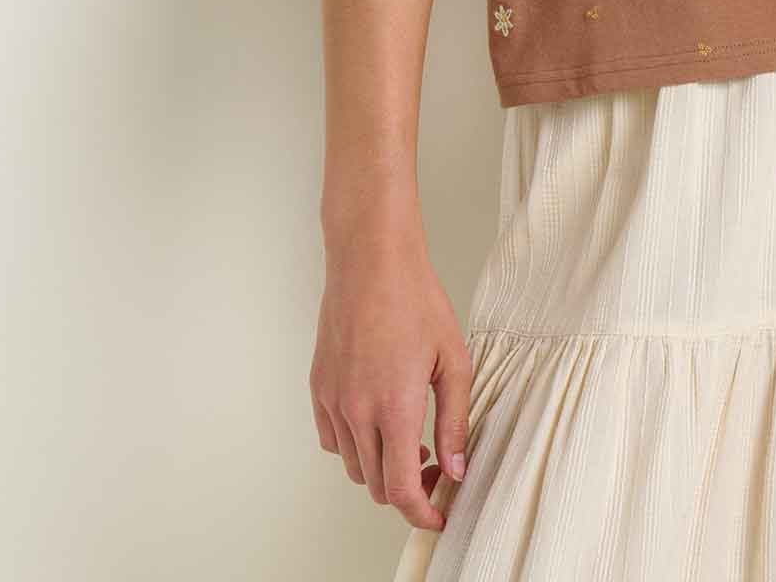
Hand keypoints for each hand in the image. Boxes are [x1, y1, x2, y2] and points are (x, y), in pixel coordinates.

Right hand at [310, 230, 472, 532]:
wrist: (371, 261)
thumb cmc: (416, 299)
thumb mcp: (452, 359)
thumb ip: (455, 419)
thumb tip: (457, 466)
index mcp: (394, 407)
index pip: (401, 489)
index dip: (422, 513)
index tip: (439, 515)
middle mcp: (356, 411)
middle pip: (377, 485)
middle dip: (408, 490)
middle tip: (437, 469)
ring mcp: (333, 401)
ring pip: (354, 466)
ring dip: (382, 468)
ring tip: (411, 442)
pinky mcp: (318, 388)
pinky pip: (333, 440)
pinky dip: (355, 446)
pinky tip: (378, 421)